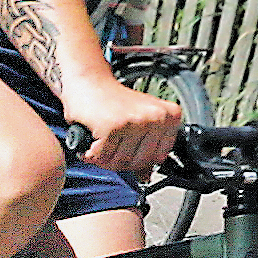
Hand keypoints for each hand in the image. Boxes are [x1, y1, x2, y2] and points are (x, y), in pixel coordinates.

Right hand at [70, 71, 185, 176]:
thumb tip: (146, 177)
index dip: (138, 158)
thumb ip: (145, 150)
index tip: (127, 147)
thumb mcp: (137, 124)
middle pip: (138, 163)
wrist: (88, 81)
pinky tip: (92, 138)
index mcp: (169, 116)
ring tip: (101, 139)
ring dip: (103, 157)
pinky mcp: (113, 127)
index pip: (158, 158)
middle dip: (118, 160)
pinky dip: (90, 153)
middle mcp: (156, 117)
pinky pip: (102, 157)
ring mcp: (135, 122)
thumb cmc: (112, 101)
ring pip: (119, 162)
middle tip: (109, 144)